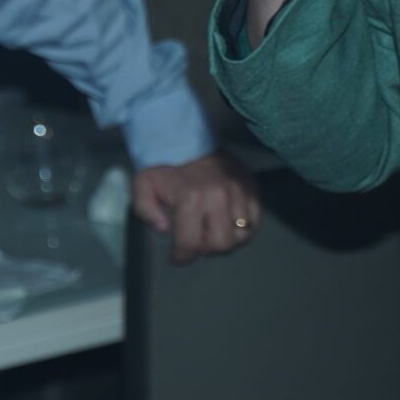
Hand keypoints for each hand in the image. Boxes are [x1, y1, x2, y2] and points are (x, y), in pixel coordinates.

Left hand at [132, 151, 259, 263]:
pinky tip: (228, 224)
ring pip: (242, 236)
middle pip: (222, 245)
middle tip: (197, 243)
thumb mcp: (142, 186)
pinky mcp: (253, 189)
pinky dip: (244, 229)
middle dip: (207, 250)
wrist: (188, 141)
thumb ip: (146, 211)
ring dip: (226, 240)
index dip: (183, 257)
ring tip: (212, 233)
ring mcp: (240, 193)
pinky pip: (256, 221)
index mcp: (191, 198)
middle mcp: (219, 197)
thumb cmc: (164, 168)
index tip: (178, 258)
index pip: (191, 243)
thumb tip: (164, 229)